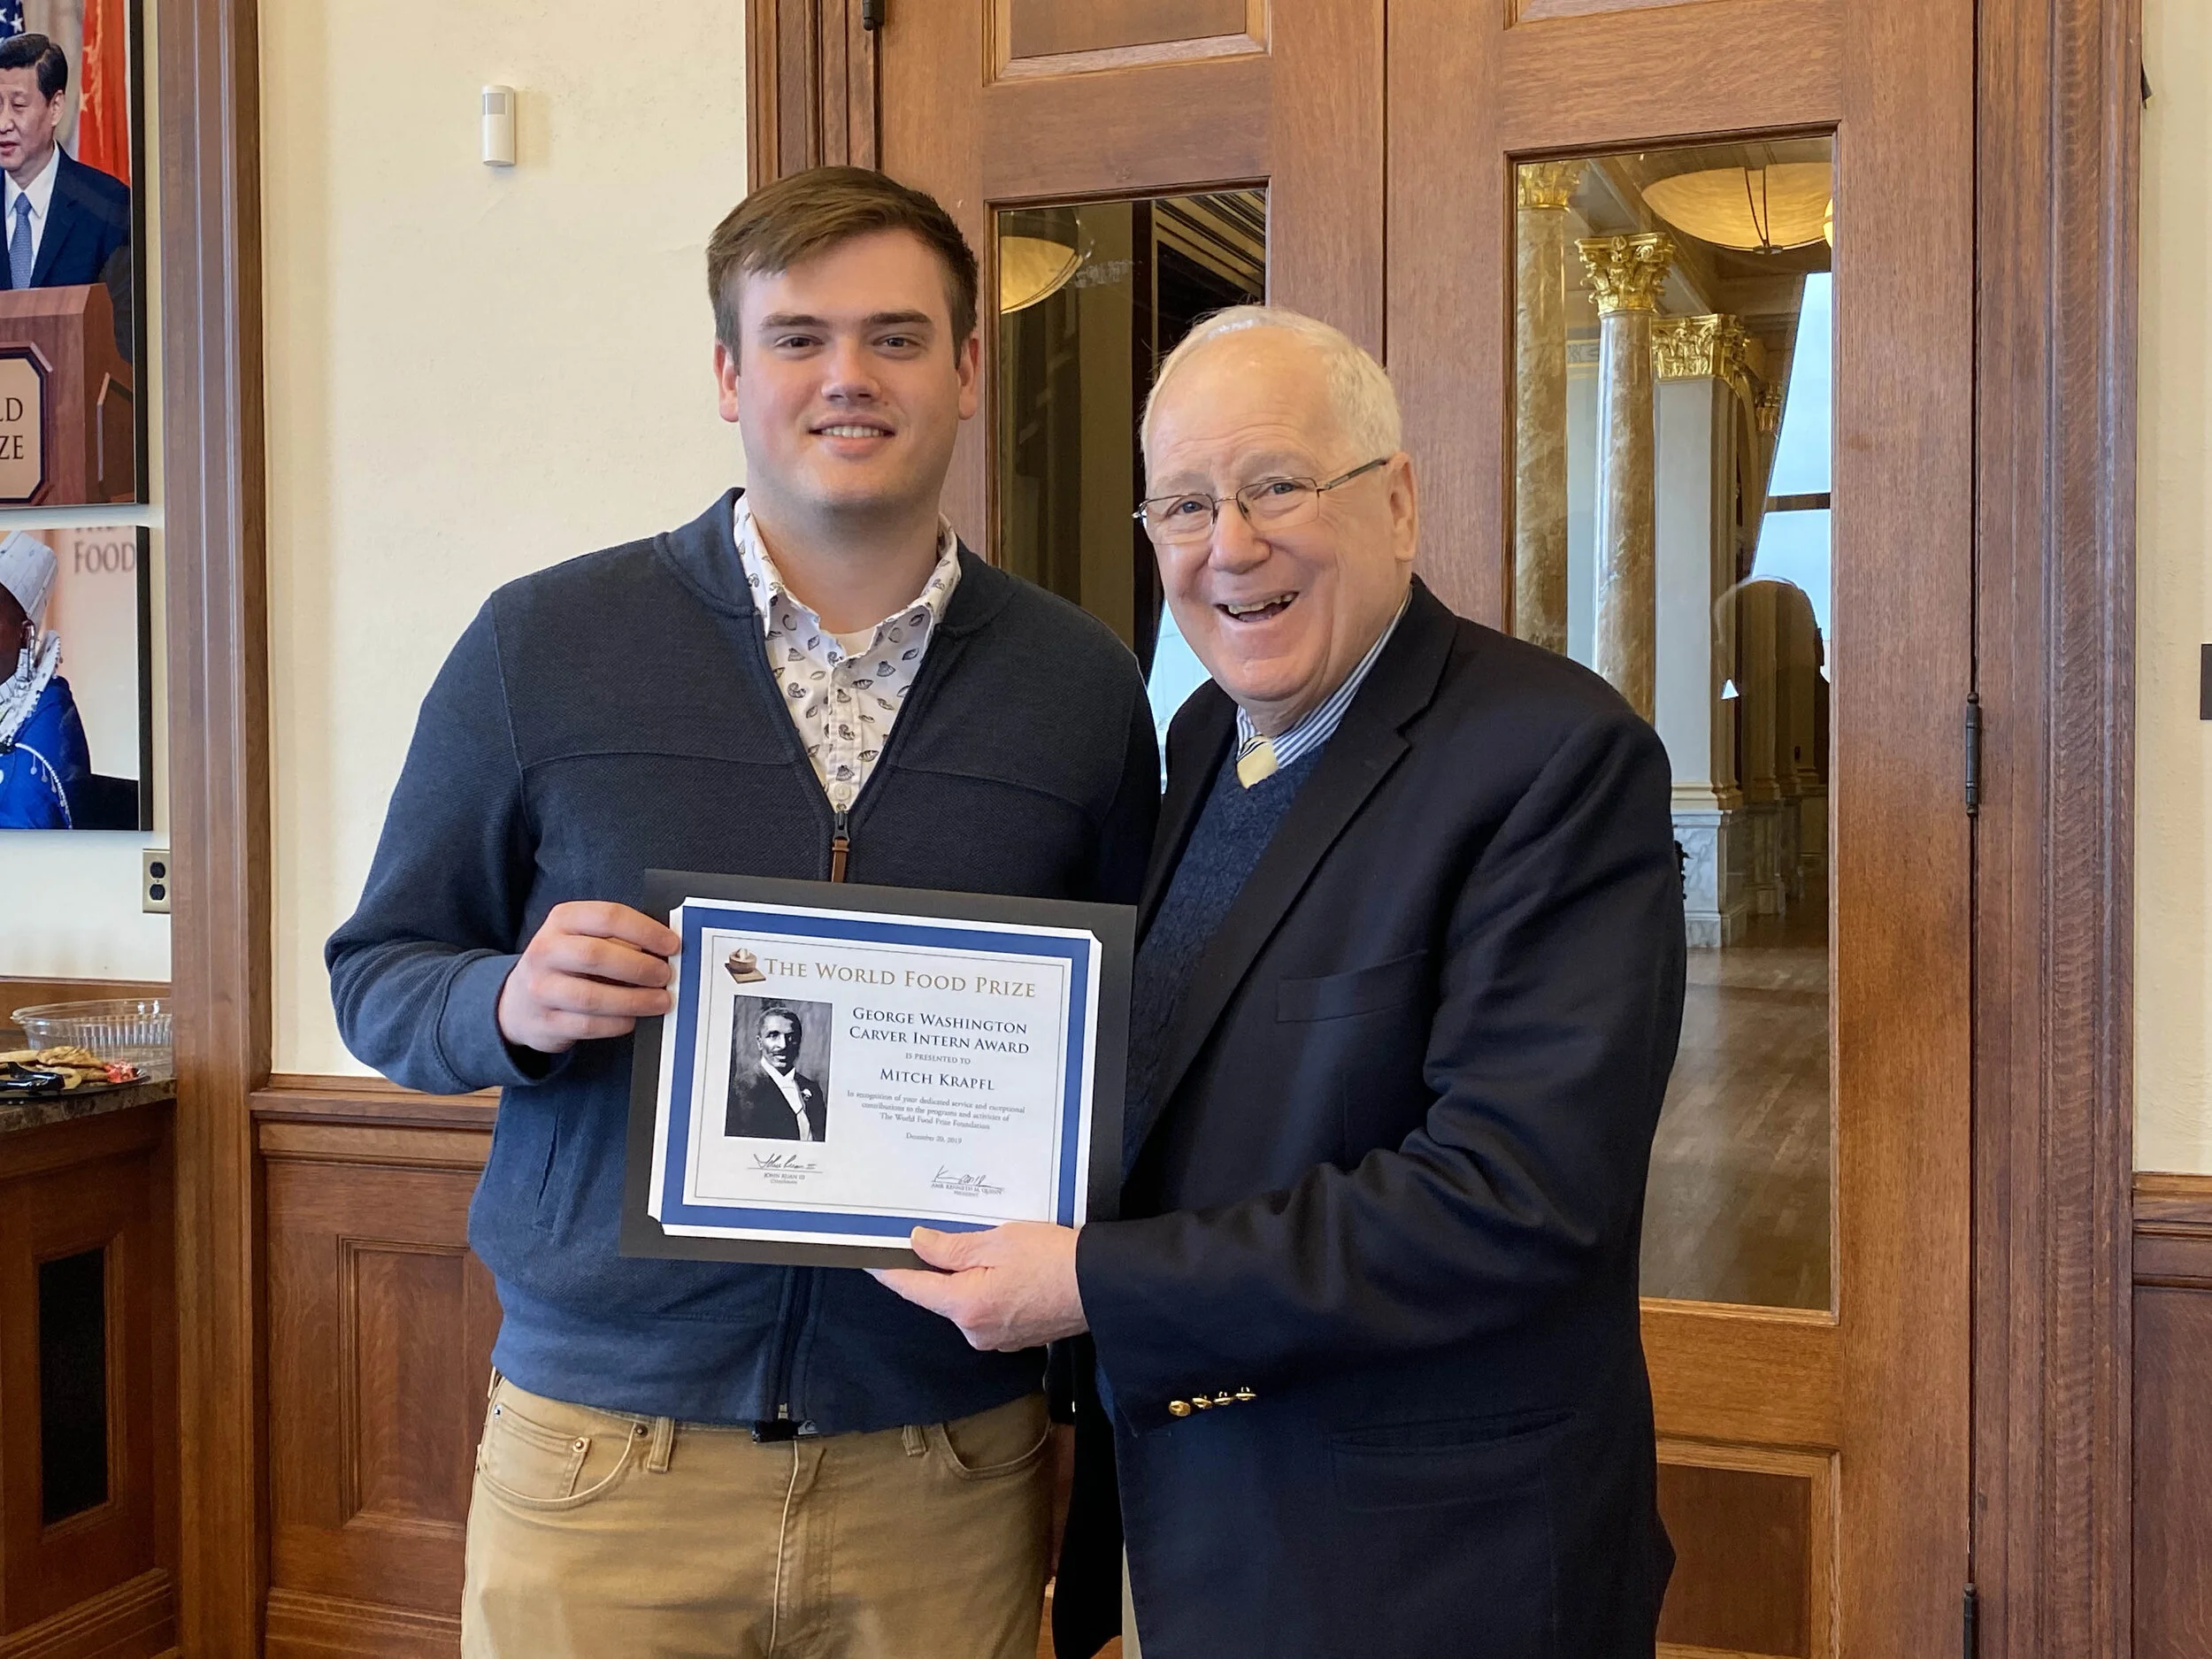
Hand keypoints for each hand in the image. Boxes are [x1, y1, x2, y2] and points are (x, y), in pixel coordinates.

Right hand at [496, 901, 680, 1053]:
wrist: (519, 1003)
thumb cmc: (566, 965)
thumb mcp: (584, 938)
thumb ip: (620, 940)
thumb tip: (665, 951)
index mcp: (563, 920)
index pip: (608, 916)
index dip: (645, 930)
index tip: (672, 945)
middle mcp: (546, 951)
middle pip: (596, 955)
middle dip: (639, 967)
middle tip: (665, 975)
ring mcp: (541, 988)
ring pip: (591, 996)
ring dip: (634, 1000)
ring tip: (660, 1001)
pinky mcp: (545, 1022)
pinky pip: (587, 1026)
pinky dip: (616, 1024)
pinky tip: (632, 1019)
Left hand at [871, 1223, 1086, 1349]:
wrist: (1102, 1287)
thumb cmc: (1054, 1260)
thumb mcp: (998, 1241)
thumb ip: (951, 1248)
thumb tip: (918, 1244)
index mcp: (965, 1306)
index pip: (911, 1287)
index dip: (888, 1269)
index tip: (868, 1256)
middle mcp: (974, 1331)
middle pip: (939, 1295)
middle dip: (938, 1267)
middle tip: (940, 1233)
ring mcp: (995, 1339)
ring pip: (965, 1302)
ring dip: (967, 1277)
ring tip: (986, 1247)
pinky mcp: (1014, 1338)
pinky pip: (987, 1309)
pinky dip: (988, 1288)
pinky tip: (1006, 1268)